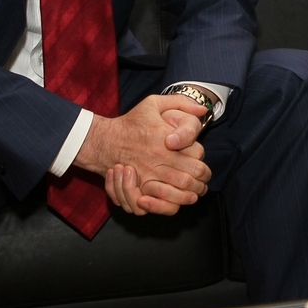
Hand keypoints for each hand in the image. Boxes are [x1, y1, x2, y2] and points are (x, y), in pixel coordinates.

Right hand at [77, 94, 211, 215]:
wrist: (103, 140)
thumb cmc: (131, 122)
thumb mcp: (154, 103)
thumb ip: (181, 103)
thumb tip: (203, 109)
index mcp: (167, 140)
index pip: (197, 155)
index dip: (203, 162)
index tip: (202, 165)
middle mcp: (159, 159)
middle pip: (192, 177)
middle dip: (201, 182)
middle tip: (203, 184)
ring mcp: (148, 175)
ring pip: (178, 192)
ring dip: (189, 196)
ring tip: (193, 195)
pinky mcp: (137, 187)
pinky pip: (157, 202)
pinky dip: (167, 205)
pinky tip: (174, 202)